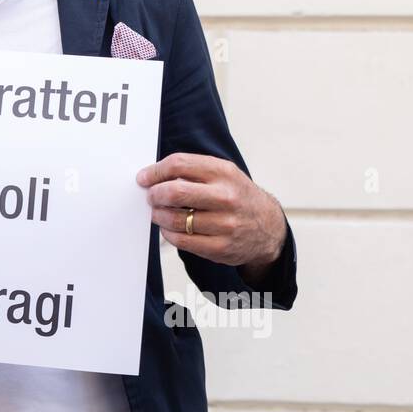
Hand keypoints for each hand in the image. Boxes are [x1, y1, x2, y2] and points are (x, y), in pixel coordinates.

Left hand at [138, 153, 286, 275]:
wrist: (268, 226)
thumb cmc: (237, 196)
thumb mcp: (223, 174)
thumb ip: (193, 170)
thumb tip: (154, 176)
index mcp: (223, 172)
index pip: (179, 164)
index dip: (155, 171)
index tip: (144, 178)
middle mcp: (226, 197)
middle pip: (175, 192)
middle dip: (154, 194)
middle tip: (150, 197)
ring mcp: (225, 224)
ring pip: (175, 219)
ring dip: (159, 216)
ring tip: (158, 213)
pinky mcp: (221, 247)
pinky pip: (182, 241)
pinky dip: (168, 234)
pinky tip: (169, 228)